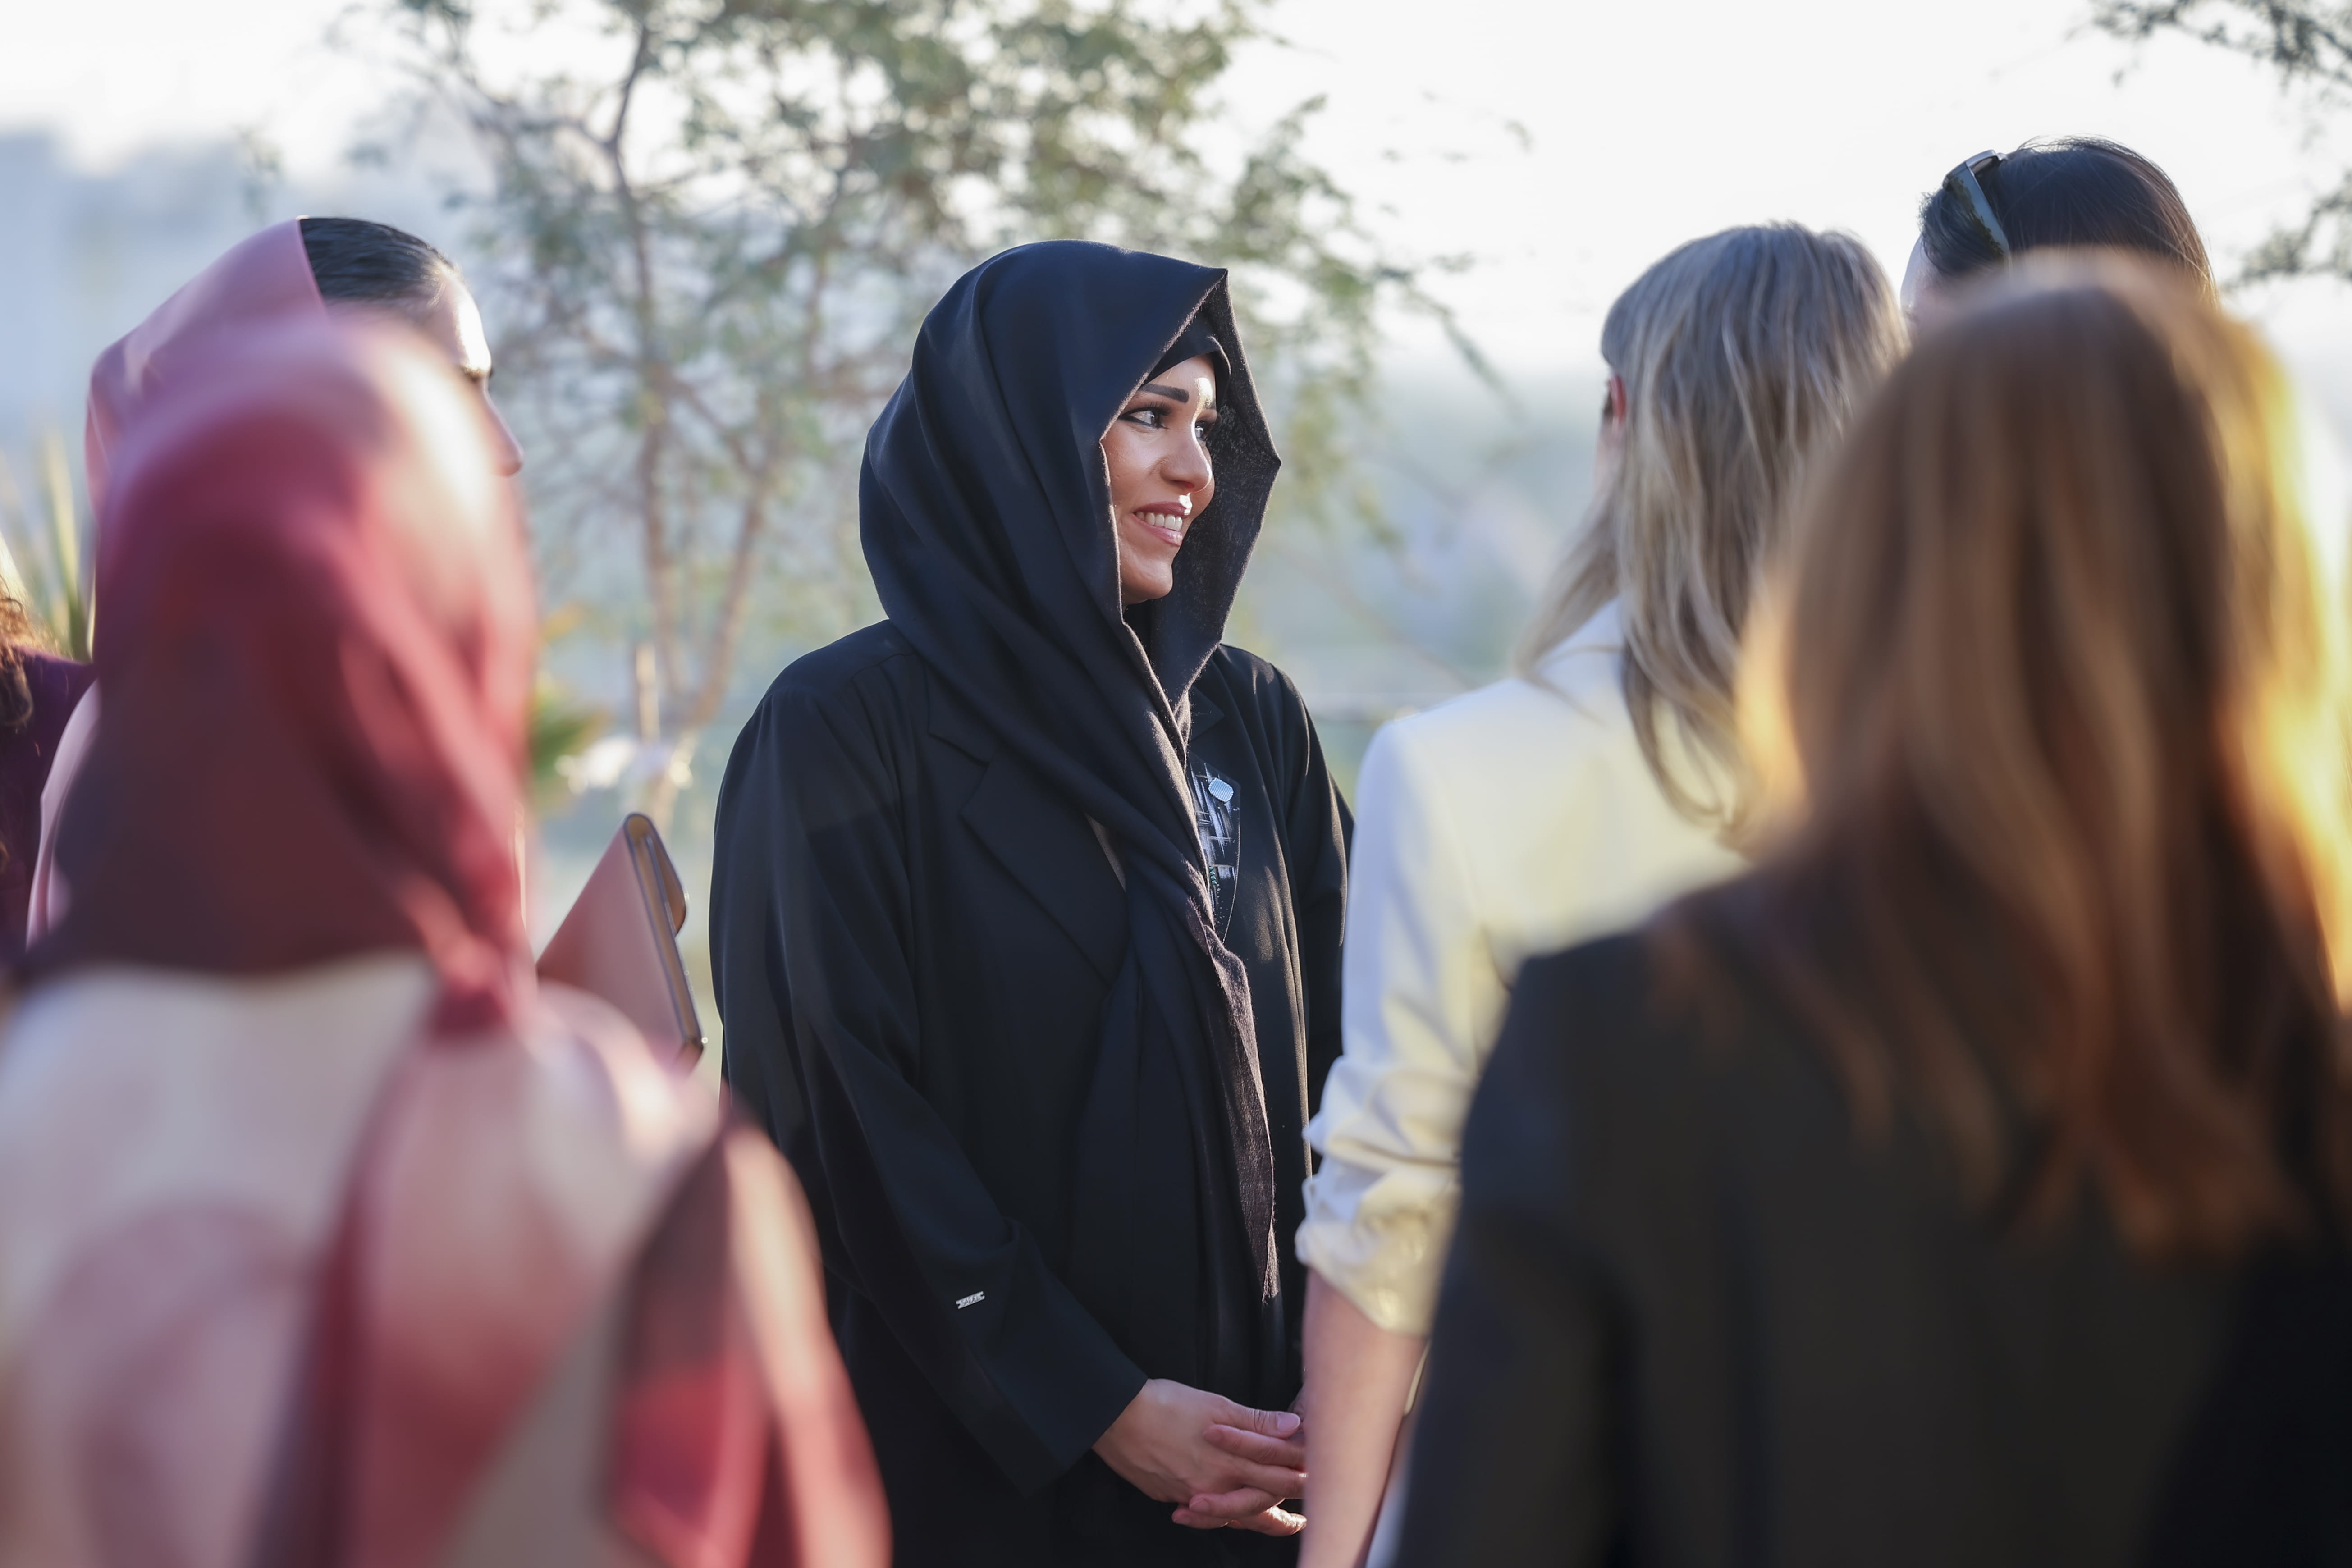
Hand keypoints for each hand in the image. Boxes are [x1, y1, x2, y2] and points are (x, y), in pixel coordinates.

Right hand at [1094, 1379, 1306, 1530]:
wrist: (1114, 1418)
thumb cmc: (1164, 1404)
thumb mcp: (1215, 1404)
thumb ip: (1255, 1420)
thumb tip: (1291, 1426)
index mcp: (1230, 1461)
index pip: (1277, 1471)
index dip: (1300, 1469)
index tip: (1320, 1467)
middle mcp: (1215, 1485)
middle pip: (1263, 1501)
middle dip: (1291, 1504)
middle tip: (1313, 1511)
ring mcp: (1192, 1495)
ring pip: (1237, 1515)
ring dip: (1264, 1519)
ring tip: (1285, 1523)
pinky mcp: (1172, 1497)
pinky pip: (1206, 1515)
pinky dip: (1223, 1516)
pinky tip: (1228, 1514)